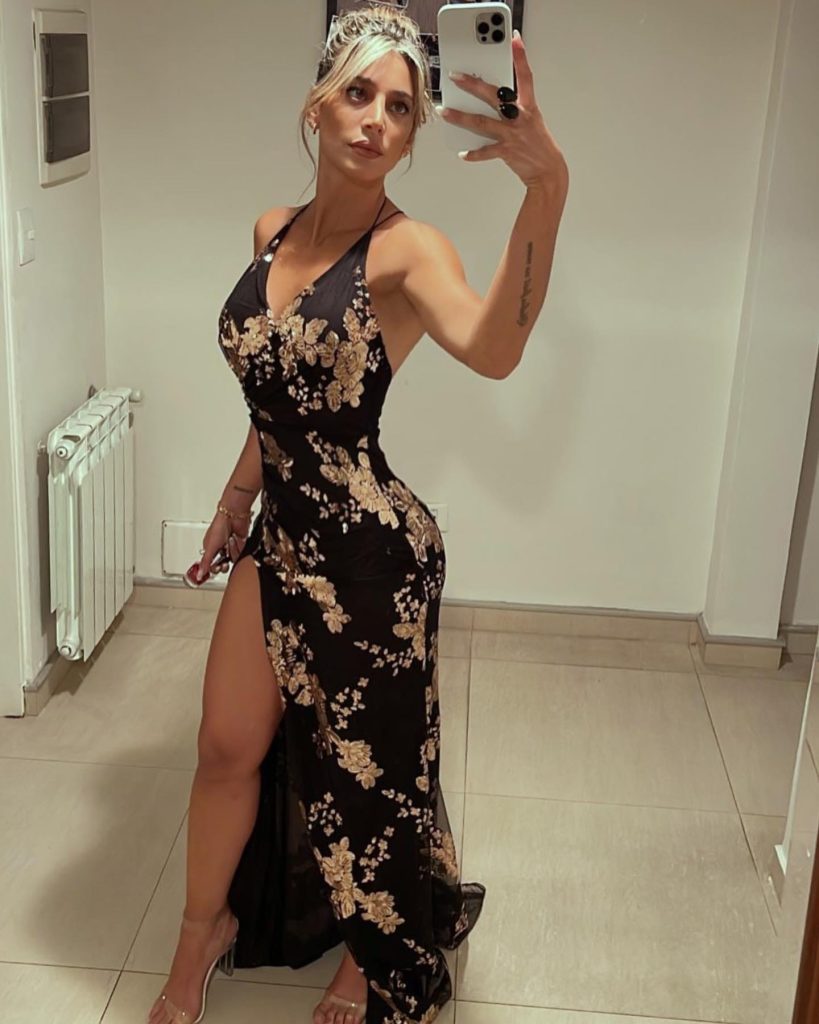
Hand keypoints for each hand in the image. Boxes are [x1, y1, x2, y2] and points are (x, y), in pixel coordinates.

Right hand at [197, 513, 250, 580]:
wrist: (234, 516)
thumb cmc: (219, 526)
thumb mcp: (210, 547)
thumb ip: (205, 563)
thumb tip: (199, 575)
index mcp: (209, 549)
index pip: (211, 566)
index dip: (214, 568)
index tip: (216, 567)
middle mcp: (220, 549)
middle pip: (223, 565)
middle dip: (224, 563)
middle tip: (224, 558)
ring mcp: (230, 548)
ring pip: (232, 560)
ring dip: (231, 551)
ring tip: (229, 541)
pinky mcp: (239, 546)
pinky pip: (240, 555)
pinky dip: (238, 548)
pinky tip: (235, 540)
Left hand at [439, 30, 567, 190]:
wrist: (548, 171)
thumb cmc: (539, 145)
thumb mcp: (532, 120)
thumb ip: (514, 109)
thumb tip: (494, 100)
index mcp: (529, 107)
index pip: (525, 77)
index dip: (521, 57)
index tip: (514, 40)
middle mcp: (520, 118)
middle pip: (494, 96)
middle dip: (473, 85)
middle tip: (456, 77)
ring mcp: (512, 134)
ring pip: (482, 122)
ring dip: (461, 117)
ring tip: (444, 111)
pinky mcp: (507, 151)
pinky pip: (486, 151)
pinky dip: (473, 153)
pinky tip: (463, 152)